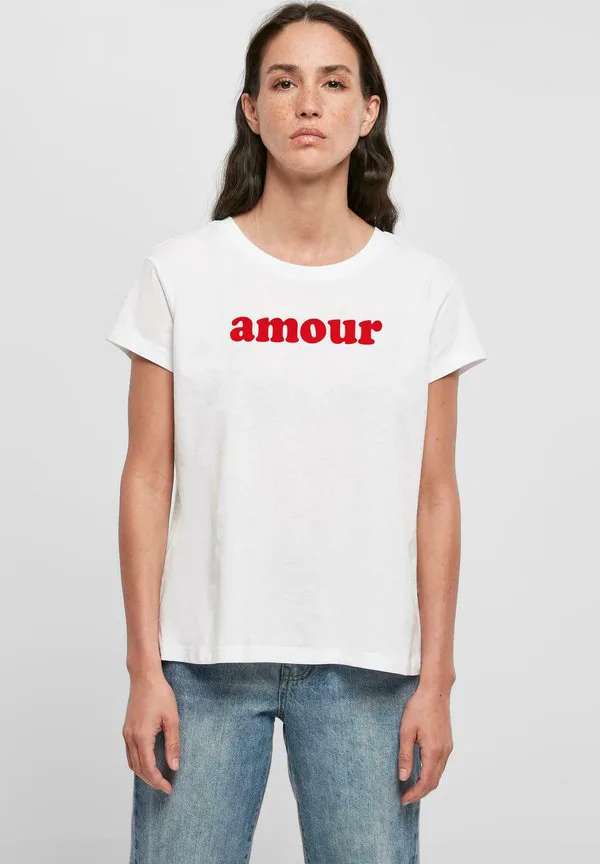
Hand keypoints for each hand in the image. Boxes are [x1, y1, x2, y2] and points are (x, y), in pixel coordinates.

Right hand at [122, 669, 180, 793]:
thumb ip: (173, 744)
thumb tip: (174, 766)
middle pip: (138, 769)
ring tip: (159, 777)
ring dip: (144, 773)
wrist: (145, 677)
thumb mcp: (172, 719)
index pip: (148, 768)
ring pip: (132, 763)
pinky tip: (149, 761)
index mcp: (142, 736)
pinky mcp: (127, 729)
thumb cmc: (160, 695)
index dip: (159, 782)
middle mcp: (131, 737)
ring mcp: (126, 733)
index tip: (169, 789)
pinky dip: (138, 762)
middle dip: (152, 781)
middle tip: (166, 786)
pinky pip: (130, 753)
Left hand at [398, 682, 453, 804]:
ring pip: (438, 774)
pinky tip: (420, 771)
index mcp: (434, 751)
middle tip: (405, 797)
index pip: (426, 782)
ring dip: (426, 784)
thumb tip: (403, 777)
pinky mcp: (447, 742)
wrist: (435, 691)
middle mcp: (444, 752)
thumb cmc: (419, 707)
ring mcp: (448, 747)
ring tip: (410, 787)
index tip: (403, 800)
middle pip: (434, 781)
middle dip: (420, 792)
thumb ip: (405, 755)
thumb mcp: (406, 731)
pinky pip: (440, 765)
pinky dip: (431, 773)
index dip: (414, 794)